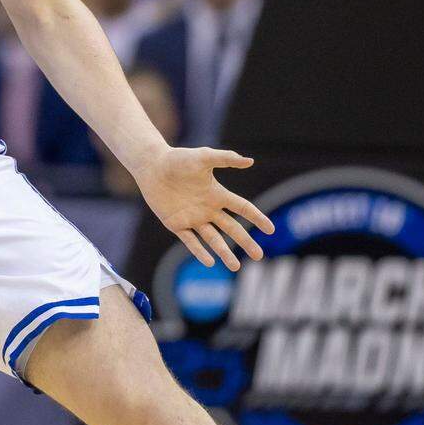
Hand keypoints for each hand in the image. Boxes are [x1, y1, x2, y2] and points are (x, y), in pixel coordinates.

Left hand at [133, 146, 273, 270]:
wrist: (152, 166)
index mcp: (217, 194)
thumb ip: (226, 159)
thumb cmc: (178, 159)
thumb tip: (250, 161)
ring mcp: (193, 218)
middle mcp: (208, 209)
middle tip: (259, 256)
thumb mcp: (204, 157)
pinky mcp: (176, 224)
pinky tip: (210, 262)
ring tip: (235, 268)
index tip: (270, 229)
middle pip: (231, 229)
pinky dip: (200, 252)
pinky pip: (190, 241)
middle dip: (245, 242)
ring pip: (213, 239)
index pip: (242, 208)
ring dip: (224, 252)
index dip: (256, 218)